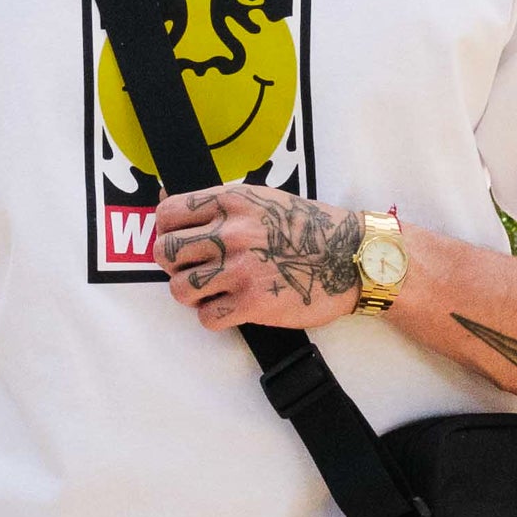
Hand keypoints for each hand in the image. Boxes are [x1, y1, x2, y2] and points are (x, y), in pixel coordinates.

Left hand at [151, 183, 362, 330]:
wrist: (351, 257)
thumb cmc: (308, 227)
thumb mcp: (262, 198)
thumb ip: (216, 203)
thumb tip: (164, 203)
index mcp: (231, 201)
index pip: (167, 215)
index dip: (165, 231)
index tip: (178, 240)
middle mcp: (231, 233)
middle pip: (166, 253)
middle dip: (174, 264)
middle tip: (193, 268)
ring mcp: (241, 269)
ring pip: (180, 289)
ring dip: (191, 294)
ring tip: (211, 291)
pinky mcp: (252, 303)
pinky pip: (206, 317)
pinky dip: (214, 316)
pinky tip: (231, 307)